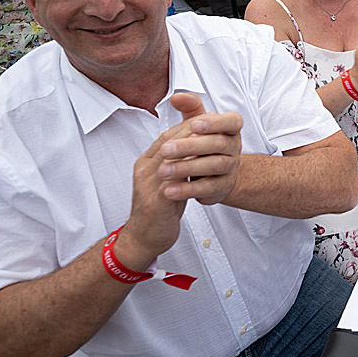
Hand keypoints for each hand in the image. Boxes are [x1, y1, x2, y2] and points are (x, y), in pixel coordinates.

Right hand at [122, 93, 243, 264]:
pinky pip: (171, 183)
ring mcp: (147, 186)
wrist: (145, 238)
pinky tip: (204, 165)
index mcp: (146, 164)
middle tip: (213, 121)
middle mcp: (144, 171)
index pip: (166, 137)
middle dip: (191, 130)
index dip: (187, 125)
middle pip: (167, 143)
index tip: (207, 118)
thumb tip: (197, 146)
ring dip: (191, 146)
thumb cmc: (160, 209)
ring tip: (212, 137)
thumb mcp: (170, 181)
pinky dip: (187, 171)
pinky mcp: (154, 203)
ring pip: (169, 158)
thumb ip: (180, 164)